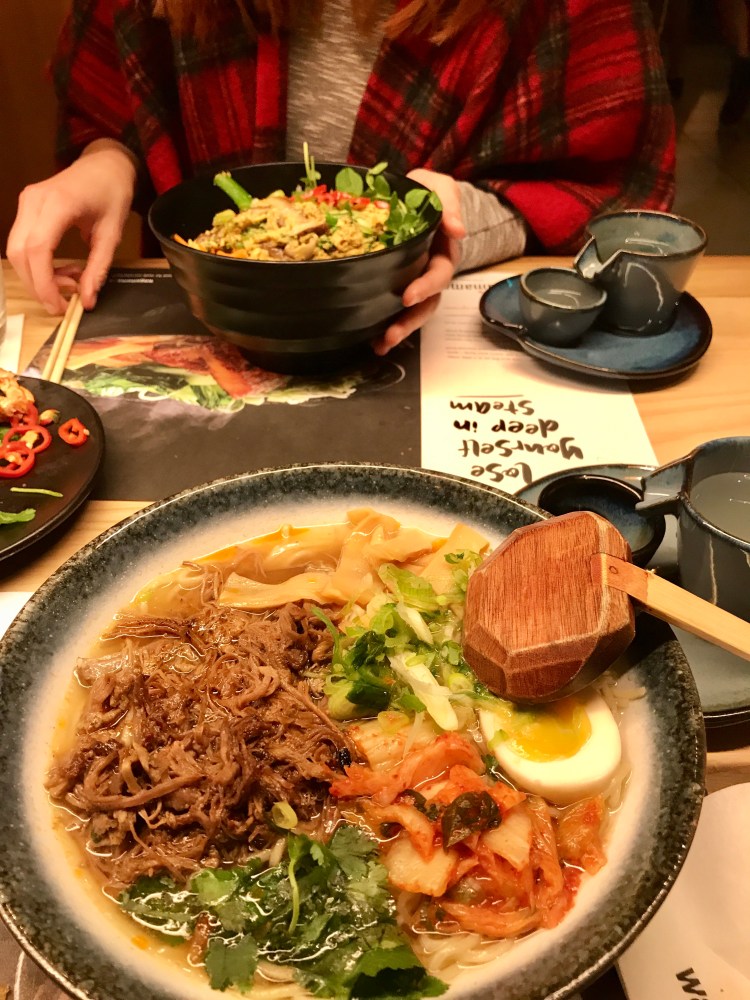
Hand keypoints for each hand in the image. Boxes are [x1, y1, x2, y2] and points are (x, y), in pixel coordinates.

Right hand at [7, 140, 136, 314]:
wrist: (105, 165)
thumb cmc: (112, 193)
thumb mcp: (113, 234)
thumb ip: (98, 268)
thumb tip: (87, 301)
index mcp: (58, 204)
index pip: (37, 249)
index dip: (43, 283)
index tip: (58, 306)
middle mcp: (34, 201)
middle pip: (19, 253)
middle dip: (37, 285)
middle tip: (64, 301)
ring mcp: (26, 203)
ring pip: (16, 250)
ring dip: (37, 276)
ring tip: (70, 282)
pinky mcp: (26, 208)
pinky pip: (22, 243)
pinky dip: (37, 264)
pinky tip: (62, 270)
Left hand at [373, 168, 465, 355]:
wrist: (408, 195)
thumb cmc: (425, 192)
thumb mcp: (439, 188)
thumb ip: (449, 204)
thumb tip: (459, 230)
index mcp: (443, 252)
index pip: (439, 275)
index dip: (426, 287)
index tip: (408, 297)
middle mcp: (430, 273)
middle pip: (427, 304)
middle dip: (410, 321)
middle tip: (392, 333)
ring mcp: (414, 281)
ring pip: (413, 313)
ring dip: (399, 330)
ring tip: (381, 345)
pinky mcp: (396, 285)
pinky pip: (393, 309)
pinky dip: (382, 326)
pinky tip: (370, 340)